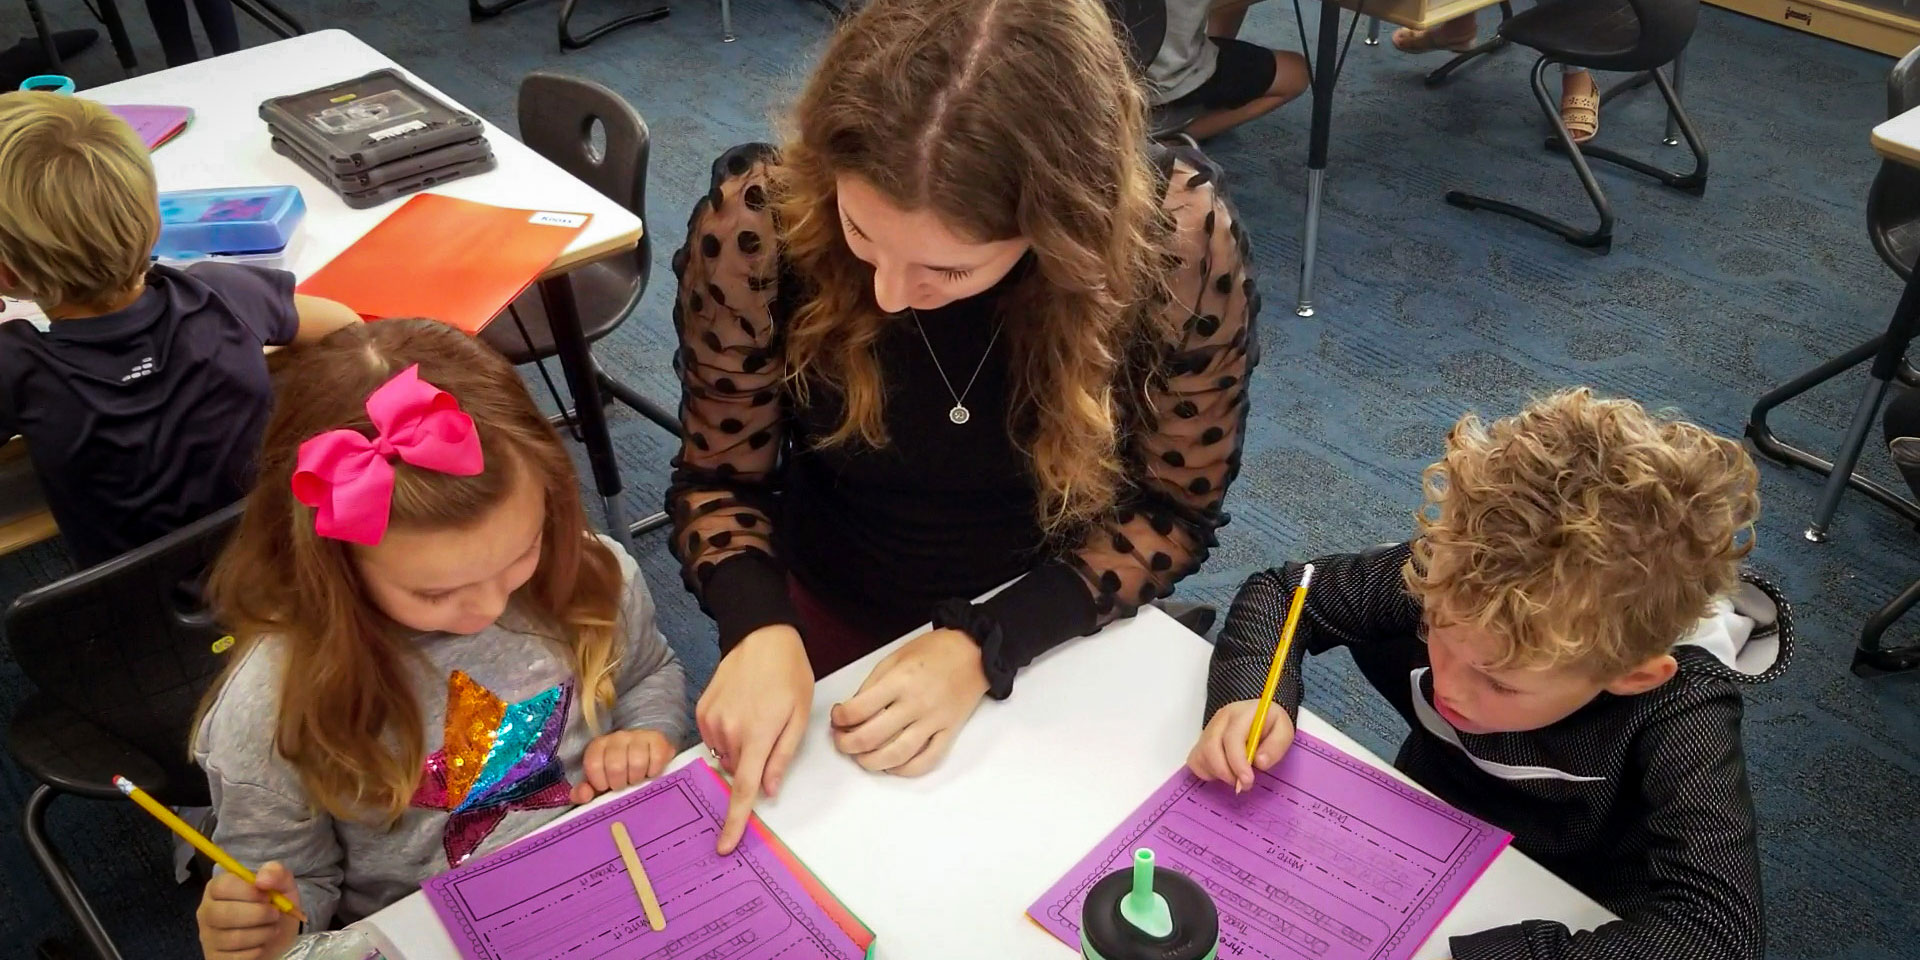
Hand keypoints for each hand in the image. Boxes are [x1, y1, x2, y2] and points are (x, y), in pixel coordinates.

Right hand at [197, 862, 300, 959]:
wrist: (278, 937)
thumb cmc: (274, 907)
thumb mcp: (282, 886)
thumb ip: (276, 873)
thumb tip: (262, 878)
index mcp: (218, 888)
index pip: (222, 886)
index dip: (249, 891)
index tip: (267, 896)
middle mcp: (207, 911)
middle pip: (224, 914)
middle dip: (258, 915)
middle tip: (275, 914)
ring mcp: (208, 937)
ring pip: (232, 938)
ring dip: (262, 933)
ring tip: (272, 928)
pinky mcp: (214, 957)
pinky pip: (236, 957)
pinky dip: (256, 951)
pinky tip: (261, 944)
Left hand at [571, 729, 675, 803]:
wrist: (647, 755)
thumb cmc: (619, 773)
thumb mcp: (599, 783)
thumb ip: (584, 792)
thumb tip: (584, 795)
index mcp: (598, 746)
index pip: (594, 764)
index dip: (600, 782)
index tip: (606, 787)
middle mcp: (617, 737)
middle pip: (615, 765)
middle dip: (620, 783)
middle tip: (623, 785)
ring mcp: (638, 735)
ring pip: (637, 762)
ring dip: (637, 778)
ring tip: (637, 780)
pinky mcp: (657, 738)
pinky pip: (656, 758)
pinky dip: (654, 771)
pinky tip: (651, 774)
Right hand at [697, 624, 813, 854]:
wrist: (762, 636)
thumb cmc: (789, 675)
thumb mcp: (799, 717)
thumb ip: (782, 757)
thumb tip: (768, 791)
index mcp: (757, 734)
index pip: (743, 789)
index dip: (735, 820)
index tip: (725, 845)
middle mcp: (728, 730)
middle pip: (738, 770)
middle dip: (753, 763)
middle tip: (770, 730)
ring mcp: (710, 720)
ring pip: (726, 755)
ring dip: (740, 747)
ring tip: (756, 713)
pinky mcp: (701, 710)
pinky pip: (714, 738)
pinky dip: (728, 734)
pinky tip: (740, 708)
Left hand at [830, 628, 988, 777]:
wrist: (974, 652)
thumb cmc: (934, 651)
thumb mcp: (895, 657)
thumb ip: (872, 685)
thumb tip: (852, 712)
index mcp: (899, 681)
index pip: (857, 710)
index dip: (839, 718)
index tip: (838, 716)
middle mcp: (916, 704)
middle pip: (871, 737)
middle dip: (847, 744)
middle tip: (842, 741)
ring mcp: (934, 721)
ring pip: (896, 755)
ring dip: (871, 762)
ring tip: (861, 757)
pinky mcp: (949, 732)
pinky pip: (926, 761)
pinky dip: (905, 769)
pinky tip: (892, 765)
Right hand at [1187, 698, 1295, 792]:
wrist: (1259, 716)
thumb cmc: (1271, 724)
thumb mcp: (1284, 730)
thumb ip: (1276, 745)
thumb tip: (1259, 762)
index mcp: (1241, 714)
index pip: (1232, 738)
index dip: (1238, 762)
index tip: (1247, 781)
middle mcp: (1220, 720)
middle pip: (1211, 748)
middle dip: (1226, 772)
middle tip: (1243, 784)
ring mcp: (1207, 730)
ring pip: (1201, 756)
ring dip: (1218, 773)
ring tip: (1236, 776)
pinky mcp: (1201, 741)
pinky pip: (1195, 761)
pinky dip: (1207, 772)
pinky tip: (1223, 772)